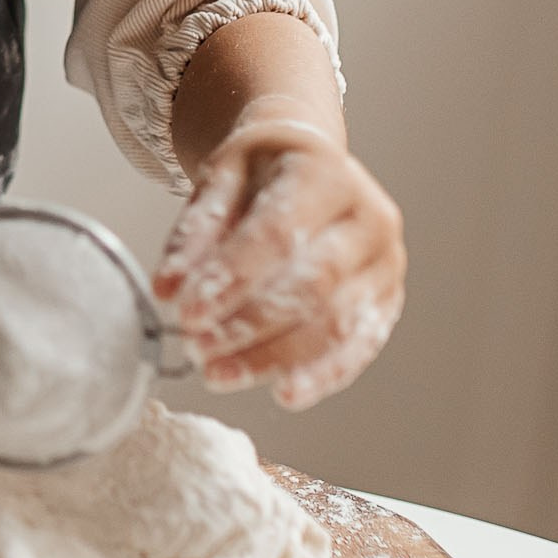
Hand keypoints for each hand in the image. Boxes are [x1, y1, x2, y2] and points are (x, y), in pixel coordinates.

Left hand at [154, 109, 404, 409]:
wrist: (312, 164)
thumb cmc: (265, 172)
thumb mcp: (221, 179)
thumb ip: (195, 233)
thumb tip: (168, 289)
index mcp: (326, 174)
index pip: (280, 233)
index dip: (232, 278)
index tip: (187, 313)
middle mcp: (369, 218)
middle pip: (313, 284)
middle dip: (249, 324)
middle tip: (197, 349)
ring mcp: (385, 262)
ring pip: (336, 323)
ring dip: (275, 357)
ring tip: (219, 374)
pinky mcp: (388, 299)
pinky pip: (360, 346)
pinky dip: (322, 375)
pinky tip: (284, 393)